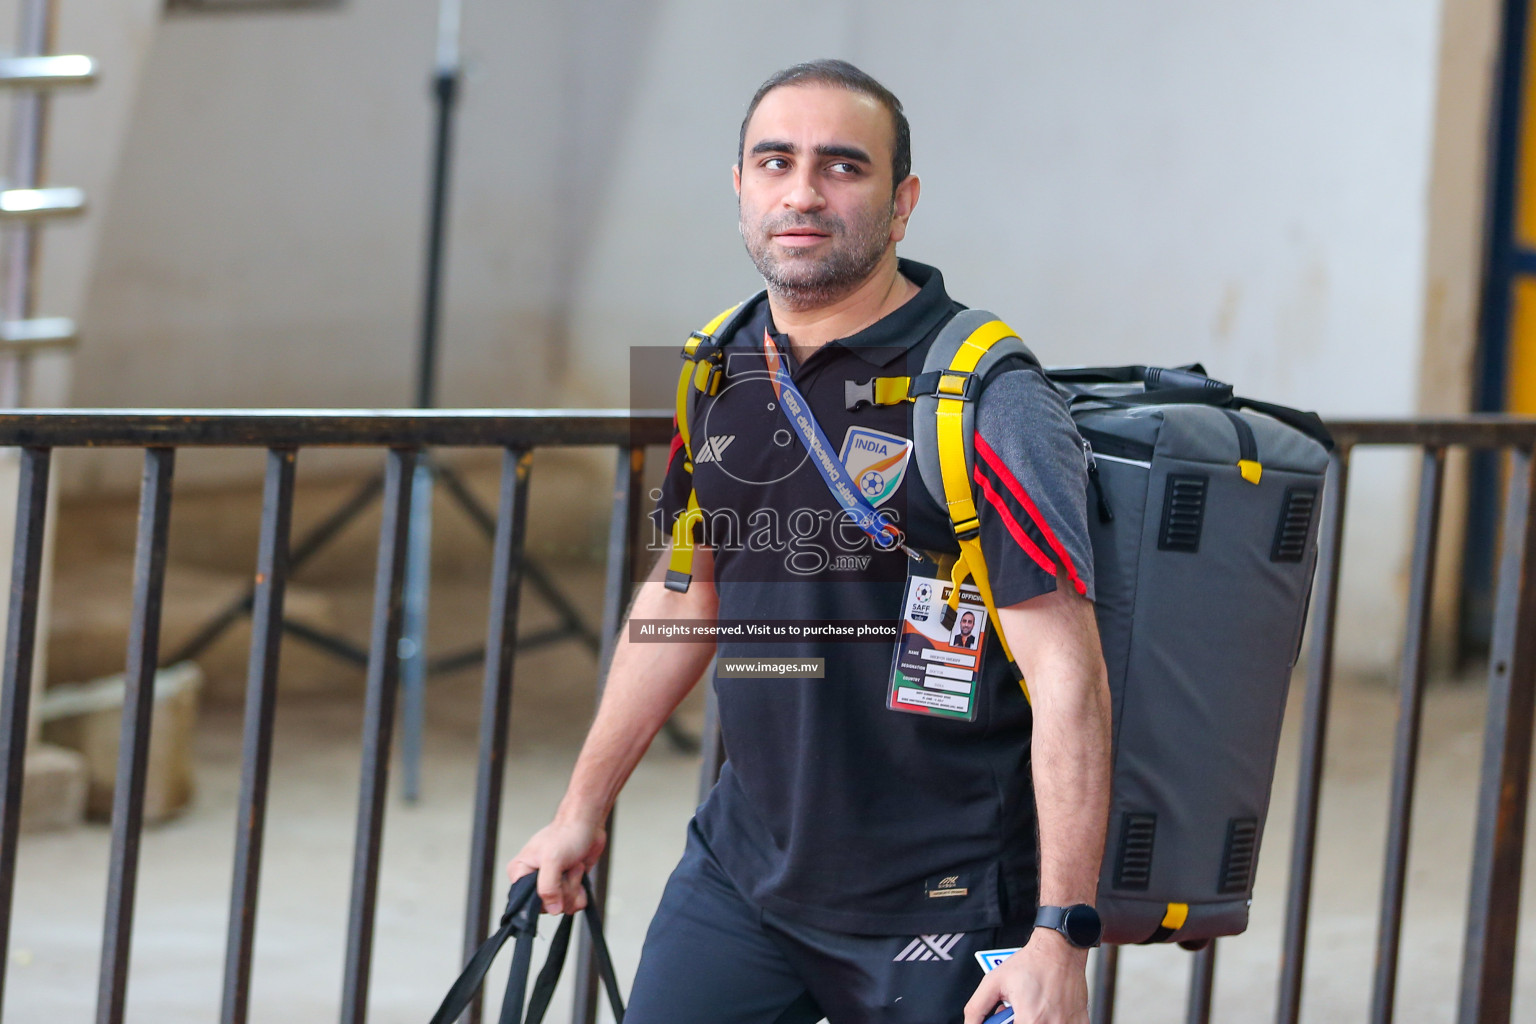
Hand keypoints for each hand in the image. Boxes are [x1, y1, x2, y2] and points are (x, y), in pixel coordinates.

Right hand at [504, 814, 606, 914]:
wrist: (589, 825)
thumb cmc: (567, 833)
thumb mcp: (553, 859)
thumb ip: (548, 887)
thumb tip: (552, 910)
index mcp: (520, 871)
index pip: (524, 903)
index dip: (543, 898)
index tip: (555, 882)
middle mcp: (532, 880)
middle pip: (546, 907)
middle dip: (563, 890)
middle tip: (567, 868)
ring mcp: (550, 884)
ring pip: (562, 906)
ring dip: (574, 887)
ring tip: (574, 866)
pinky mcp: (565, 887)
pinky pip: (573, 904)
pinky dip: (581, 892)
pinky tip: (580, 874)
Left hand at [963, 930, 1088, 1023]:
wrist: (1060, 950)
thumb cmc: (1030, 963)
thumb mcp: (994, 982)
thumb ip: (977, 1009)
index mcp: (1030, 1020)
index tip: (1003, 1019)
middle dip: (1018, 1022)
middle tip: (1015, 1014)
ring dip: (1034, 1022)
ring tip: (1030, 1011)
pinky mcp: (1080, 1023)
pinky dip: (1053, 1022)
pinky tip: (1047, 1011)